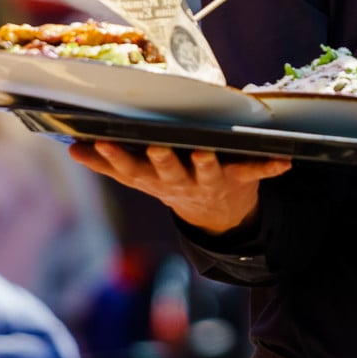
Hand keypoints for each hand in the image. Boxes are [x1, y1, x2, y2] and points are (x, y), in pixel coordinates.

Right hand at [69, 143, 290, 234]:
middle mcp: (181, 182)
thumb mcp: (138, 177)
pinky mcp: (239, 178)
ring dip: (208, 164)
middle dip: (163, 160)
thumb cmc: (171, 182)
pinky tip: (285, 161)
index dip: (116, 158)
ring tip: (206, 152)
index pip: (130, 169)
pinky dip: (270, 167)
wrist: (215, 216)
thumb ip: (106, 163)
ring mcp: (211, 181)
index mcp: (154, 179)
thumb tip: (71, 150)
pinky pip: (255, 172)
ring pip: (208, 172)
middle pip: (169, 171)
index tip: (103, 141)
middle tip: (157, 145)